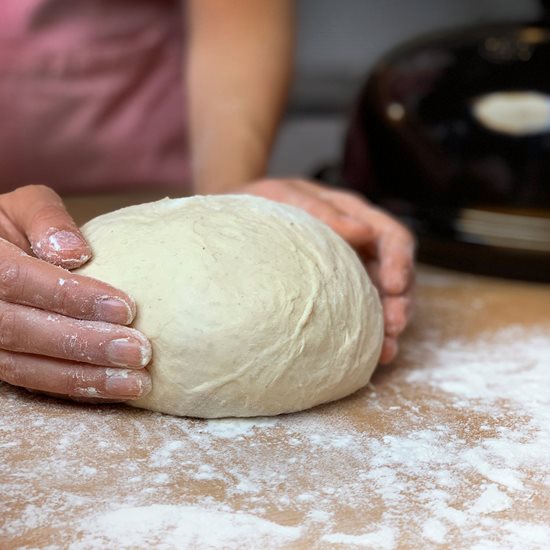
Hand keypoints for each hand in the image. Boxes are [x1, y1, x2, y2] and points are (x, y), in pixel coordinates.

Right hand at [0, 185, 151, 400]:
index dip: (71, 296)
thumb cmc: (14, 229)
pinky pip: (32, 381)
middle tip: (139, 351)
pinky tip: (115, 390)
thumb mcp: (22, 208)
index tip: (125, 307)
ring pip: (25, 367)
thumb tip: (75, 253)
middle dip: (84, 344)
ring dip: (85, 378)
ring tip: (135, 382)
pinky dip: (75, 389)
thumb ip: (45, 219)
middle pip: (21, 331)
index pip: (17, 279)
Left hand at [240, 178, 414, 364]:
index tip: (393, 286)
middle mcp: (359, 245)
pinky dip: (368, 335)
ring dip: (388, 325)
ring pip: (383, 299)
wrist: (236, 223)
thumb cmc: (261, 204)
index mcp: (354, 216)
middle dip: (400, 301)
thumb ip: (320, 210)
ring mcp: (349, 271)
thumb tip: (362, 232)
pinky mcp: (336, 293)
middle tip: (395, 326)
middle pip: (395, 273)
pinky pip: (359, 314)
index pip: (392, 237)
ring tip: (387, 350)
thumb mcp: (285, 196)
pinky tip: (369, 355)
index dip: (400, 261)